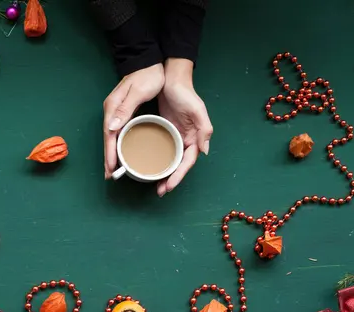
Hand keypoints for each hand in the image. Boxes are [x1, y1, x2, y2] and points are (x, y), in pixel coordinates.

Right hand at [103, 64, 164, 178]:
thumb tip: (111, 128)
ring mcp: (116, 112)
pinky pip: (118, 133)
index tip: (110, 169)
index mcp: (114, 109)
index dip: (109, 153)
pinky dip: (118, 145)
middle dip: (109, 158)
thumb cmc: (147, 75)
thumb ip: (124, 108)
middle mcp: (112, 112)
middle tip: (110, 176)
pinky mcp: (122, 112)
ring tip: (114, 170)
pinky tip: (122, 153)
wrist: (148, 60)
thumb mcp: (138, 91)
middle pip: (108, 139)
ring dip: (113, 154)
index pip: (109, 136)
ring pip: (112, 138)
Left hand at [156, 58, 212, 195]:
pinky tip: (149, 166)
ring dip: (164, 173)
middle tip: (159, 191)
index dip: (179, 176)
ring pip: (170, 160)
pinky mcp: (165, 132)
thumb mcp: (197, 109)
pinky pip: (162, 150)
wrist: (171, 78)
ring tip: (154, 185)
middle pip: (179, 165)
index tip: (168, 186)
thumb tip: (204, 150)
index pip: (187, 162)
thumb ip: (204, 129)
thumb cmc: (185, 93)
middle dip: (171, 179)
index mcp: (195, 137)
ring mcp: (175, 136)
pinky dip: (157, 160)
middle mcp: (186, 140)